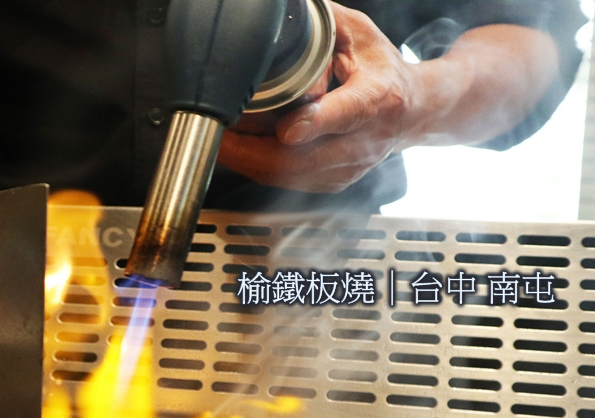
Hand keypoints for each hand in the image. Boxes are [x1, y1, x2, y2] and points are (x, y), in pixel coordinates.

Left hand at [219, 3, 425, 192]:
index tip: (287, 129)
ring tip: (223, 139)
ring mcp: (350, 168)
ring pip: (291, 176)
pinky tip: (243, 150)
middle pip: (305, 159)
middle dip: (254, 151)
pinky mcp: (334, 182)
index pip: (346, 114)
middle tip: (221, 132)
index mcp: (377, 99)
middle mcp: (365, 141)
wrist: (414, 111)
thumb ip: (323, 24)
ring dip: (249, 160)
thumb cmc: (381, 69)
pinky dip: (259, 166)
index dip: (315, 123)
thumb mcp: (359, 33)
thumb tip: (284, 13)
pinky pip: (288, 181)